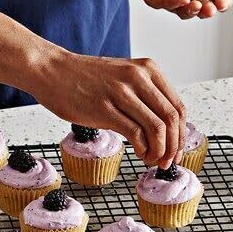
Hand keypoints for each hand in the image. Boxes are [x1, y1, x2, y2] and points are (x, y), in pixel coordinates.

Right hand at [27, 50, 184, 166]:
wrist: (51, 70)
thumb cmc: (83, 78)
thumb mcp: (122, 76)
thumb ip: (143, 95)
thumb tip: (162, 129)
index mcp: (147, 69)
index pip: (178, 107)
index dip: (181, 134)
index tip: (176, 150)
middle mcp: (138, 78)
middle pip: (172, 119)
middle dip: (174, 146)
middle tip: (167, 161)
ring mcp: (121, 92)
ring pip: (158, 128)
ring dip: (160, 151)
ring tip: (152, 160)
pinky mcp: (105, 109)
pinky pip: (136, 134)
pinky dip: (143, 149)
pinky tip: (138, 154)